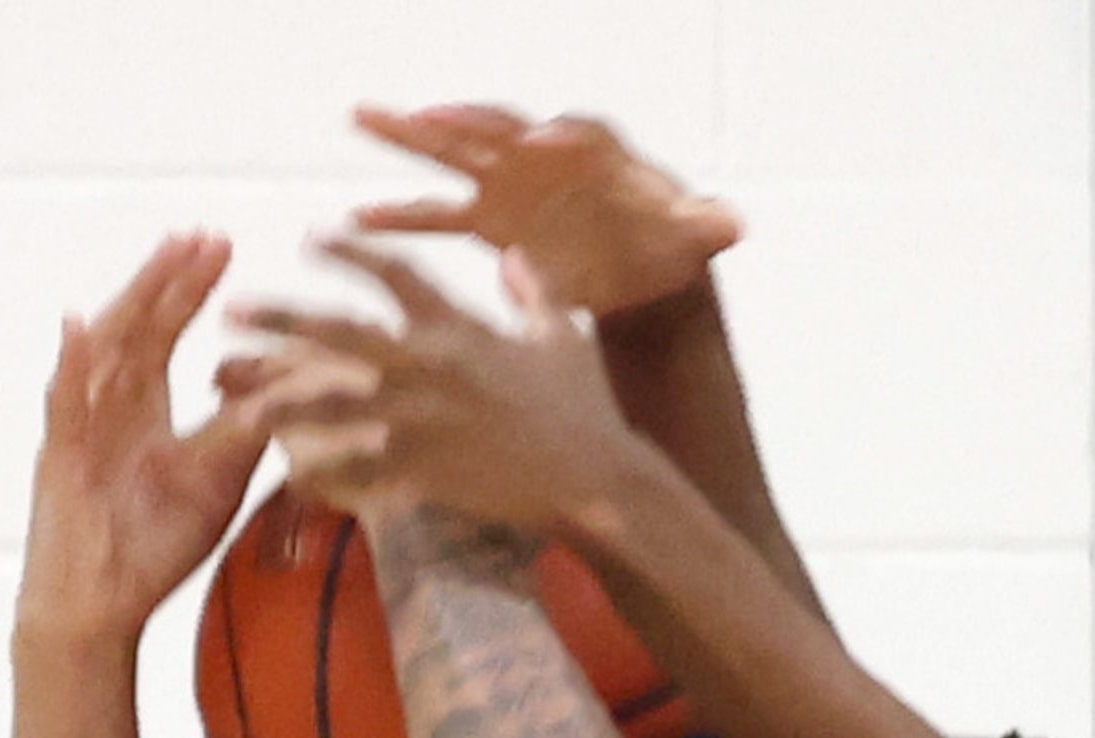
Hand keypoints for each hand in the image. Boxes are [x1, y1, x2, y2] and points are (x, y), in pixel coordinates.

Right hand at [18, 233, 269, 648]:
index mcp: (140, 409)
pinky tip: (82, 324)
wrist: (102, 605)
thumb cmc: (153, 544)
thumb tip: (292, 388)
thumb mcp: (215, 480)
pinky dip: (72, 365)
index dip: (189, 292)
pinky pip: (65, 405)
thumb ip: (245, 432)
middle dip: (171, 281)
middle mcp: (106, 406)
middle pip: (139, 328)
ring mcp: (80, 426)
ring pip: (105, 351)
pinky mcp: (62, 458)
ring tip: (165, 257)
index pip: (165, 336)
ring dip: (136, 301)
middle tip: (205, 235)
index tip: (221, 247)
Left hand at [227, 237, 641, 532]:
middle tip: (231, 311)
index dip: (351, 253)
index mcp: (461, 329)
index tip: (312, 241)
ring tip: (236, 403)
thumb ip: (533, 292)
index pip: (396, 275)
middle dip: (281, 321)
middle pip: (339, 334)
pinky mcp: (427, 471)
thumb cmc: (588, 410)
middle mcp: (433, 367)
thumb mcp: (564, 338)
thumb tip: (517, 255)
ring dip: (279, 403)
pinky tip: (289, 477)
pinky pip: (358, 473)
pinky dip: (324, 477)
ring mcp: (425, 420)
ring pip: (332, 408)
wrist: (600, 480)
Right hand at [353, 102, 740, 316]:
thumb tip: (735, 224)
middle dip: (460, 119)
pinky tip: (359, 220)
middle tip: (418, 110)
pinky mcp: (490, 221)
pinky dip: (403, 218)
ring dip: (408, 140)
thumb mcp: (693, 238)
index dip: (560, 136)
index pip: (576, 134)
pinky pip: (440, 215)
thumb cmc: (668, 245)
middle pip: (498, 127)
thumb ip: (707, 225)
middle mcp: (544, 157)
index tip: (544, 142)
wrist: (642, 270)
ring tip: (363, 119)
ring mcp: (511, 185)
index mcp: (596, 153)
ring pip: (455, 155)